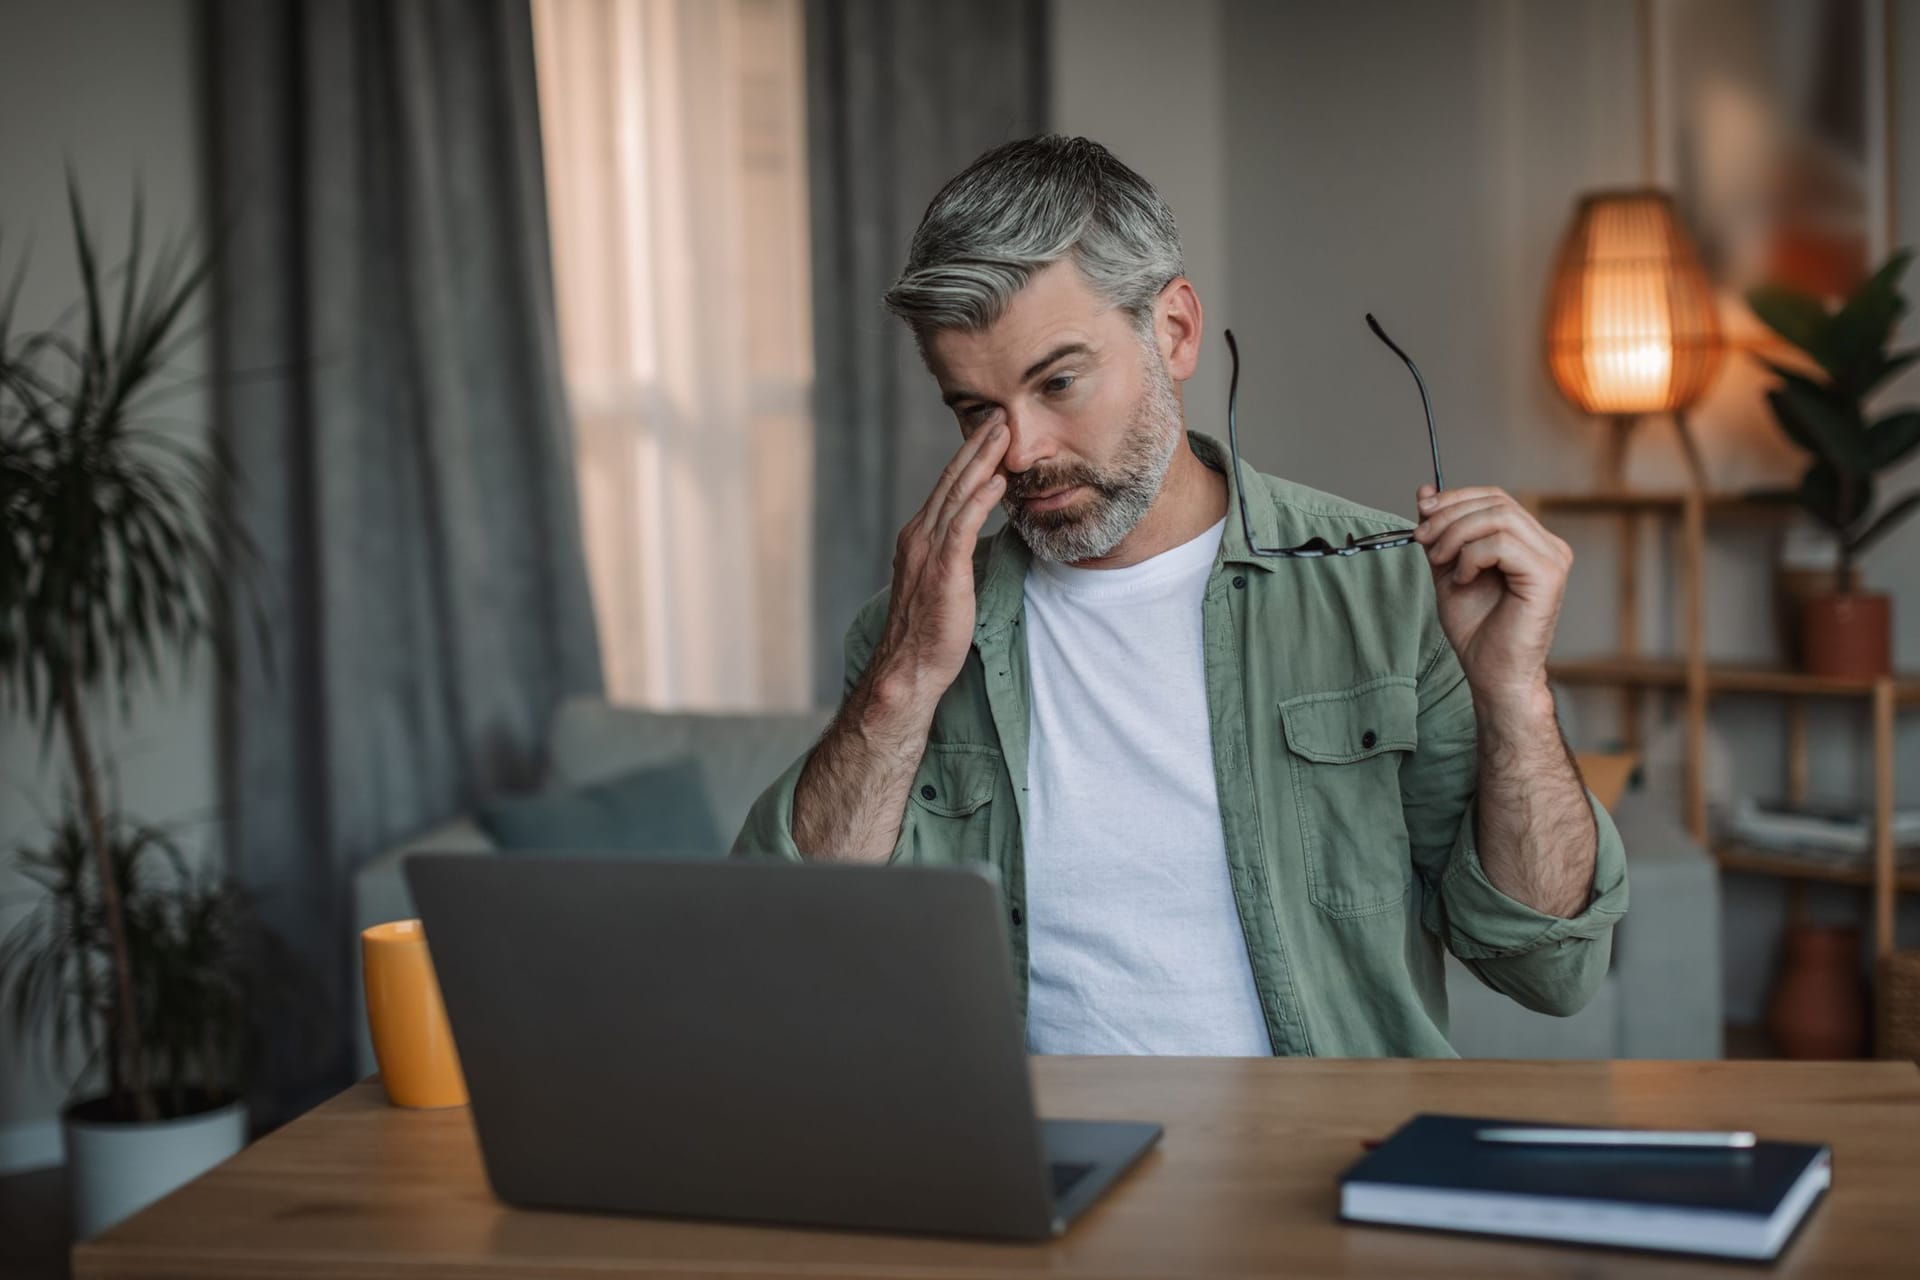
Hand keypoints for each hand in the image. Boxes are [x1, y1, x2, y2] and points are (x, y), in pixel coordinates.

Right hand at [868, 420, 1010, 708]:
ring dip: (982, 461)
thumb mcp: (942, 581)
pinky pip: (962, 527)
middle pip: (952, 480)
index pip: (947, 486)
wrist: (908, 668)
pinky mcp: (943, 570)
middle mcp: (919, 536)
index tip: (990, 430)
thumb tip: (974, 537)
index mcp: (919, 536)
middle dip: (976, 445)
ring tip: (1003, 433)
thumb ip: (953, 553)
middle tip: (999, 414)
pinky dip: (979, 501)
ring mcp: (929, 551)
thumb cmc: (928, 632)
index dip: (969, 456)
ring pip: (957, 494)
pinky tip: (997, 481)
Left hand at [1412, 484, 1571, 709]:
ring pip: (1498, 518)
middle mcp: (1548, 545)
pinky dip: (1472, 557)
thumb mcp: (1447, 568)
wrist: (1492, 673)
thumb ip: (1440, 531)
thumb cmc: (1476, 628)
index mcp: (1529, 541)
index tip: (1421, 513)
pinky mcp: (1548, 575)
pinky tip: (1464, 579)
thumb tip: (1425, 491)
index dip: (1454, 498)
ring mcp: (1553, 558)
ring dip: (1456, 535)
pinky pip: (1501, 544)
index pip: (1494, 497)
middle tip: (1421, 539)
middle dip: (1448, 516)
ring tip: (1440, 562)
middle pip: (1495, 502)